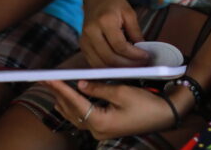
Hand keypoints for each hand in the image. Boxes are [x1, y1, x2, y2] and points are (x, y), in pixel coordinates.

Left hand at [42, 79, 182, 139]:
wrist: (164, 115)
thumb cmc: (146, 103)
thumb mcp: (122, 92)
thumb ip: (98, 88)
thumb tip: (80, 84)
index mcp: (100, 123)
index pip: (75, 103)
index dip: (61, 89)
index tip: (49, 78)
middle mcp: (97, 131)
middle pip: (71, 112)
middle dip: (58, 94)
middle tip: (46, 79)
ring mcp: (101, 131)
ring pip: (75, 116)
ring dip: (64, 101)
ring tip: (53, 87)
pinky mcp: (105, 127)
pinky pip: (84, 117)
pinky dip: (74, 106)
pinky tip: (67, 99)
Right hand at [79, 0, 149, 67]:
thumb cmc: (115, 5)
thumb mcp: (129, 14)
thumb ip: (136, 33)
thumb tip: (142, 52)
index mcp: (104, 20)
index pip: (119, 45)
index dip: (134, 55)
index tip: (145, 57)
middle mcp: (91, 31)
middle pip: (109, 57)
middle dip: (127, 65)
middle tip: (141, 65)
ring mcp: (84, 40)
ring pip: (101, 64)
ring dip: (118, 70)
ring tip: (132, 67)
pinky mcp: (82, 46)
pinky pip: (95, 63)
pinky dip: (108, 68)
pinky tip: (120, 66)